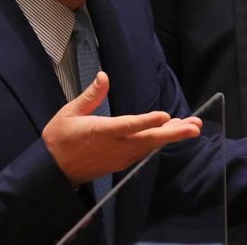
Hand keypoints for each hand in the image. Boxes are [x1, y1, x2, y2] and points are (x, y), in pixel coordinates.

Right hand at [42, 71, 201, 185]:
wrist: (51, 172)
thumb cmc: (60, 138)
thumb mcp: (69, 113)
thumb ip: (90, 96)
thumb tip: (104, 76)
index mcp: (100, 132)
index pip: (127, 126)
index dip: (147, 122)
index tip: (164, 116)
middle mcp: (114, 146)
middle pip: (148, 140)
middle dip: (174, 133)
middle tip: (194, 127)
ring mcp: (120, 156)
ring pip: (150, 146)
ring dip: (171, 136)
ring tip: (192, 126)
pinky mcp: (122, 162)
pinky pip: (144, 151)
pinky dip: (159, 142)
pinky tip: (173, 132)